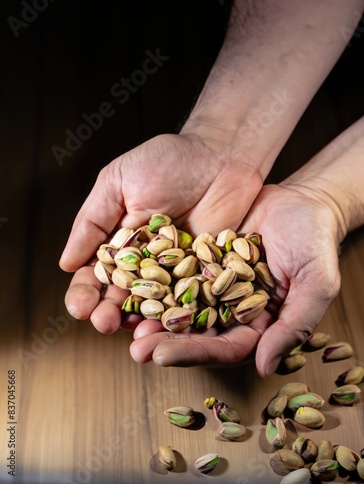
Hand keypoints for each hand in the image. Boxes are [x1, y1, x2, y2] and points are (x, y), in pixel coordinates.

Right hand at [59, 132, 262, 332]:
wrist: (222, 154)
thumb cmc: (167, 160)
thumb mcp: (119, 181)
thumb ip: (92, 221)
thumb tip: (66, 263)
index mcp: (119, 243)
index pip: (96, 274)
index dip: (85, 292)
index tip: (79, 305)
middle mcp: (146, 262)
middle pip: (123, 296)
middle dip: (109, 312)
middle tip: (104, 323)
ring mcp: (177, 271)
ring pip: (155, 305)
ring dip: (143, 321)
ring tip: (136, 332)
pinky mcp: (207, 274)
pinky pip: (193, 300)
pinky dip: (183, 316)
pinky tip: (173, 327)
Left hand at [130, 183, 340, 375]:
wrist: (301, 201)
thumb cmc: (314, 242)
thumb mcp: (314, 284)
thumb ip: (293, 326)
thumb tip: (265, 367)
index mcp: (257, 325)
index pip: (226, 347)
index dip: (195, 353)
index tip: (163, 355)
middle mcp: (230, 310)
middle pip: (195, 333)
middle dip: (165, 341)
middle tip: (136, 347)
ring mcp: (213, 285)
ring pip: (179, 306)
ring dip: (152, 316)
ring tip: (124, 321)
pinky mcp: (200, 261)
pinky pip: (174, 273)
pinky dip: (154, 280)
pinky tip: (132, 285)